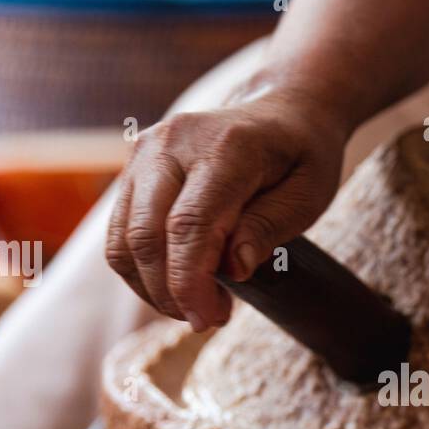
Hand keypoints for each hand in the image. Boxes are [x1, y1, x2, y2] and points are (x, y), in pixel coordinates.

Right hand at [105, 87, 350, 329]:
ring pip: (124, 239)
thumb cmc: (302, 155)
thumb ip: (268, 228)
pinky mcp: (134, 167)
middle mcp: (173, 142)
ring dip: (153, 288)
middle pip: (146, 235)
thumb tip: (232, 269)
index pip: (189, 225)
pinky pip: (120, 233)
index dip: (190, 282)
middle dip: (170, 293)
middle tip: (210, 318)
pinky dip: (143, 270)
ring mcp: (146, 151)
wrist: (282, 108)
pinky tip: (179, 284)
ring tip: (197, 305)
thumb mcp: (308, 194)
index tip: (209, 319)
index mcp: (225, 146)